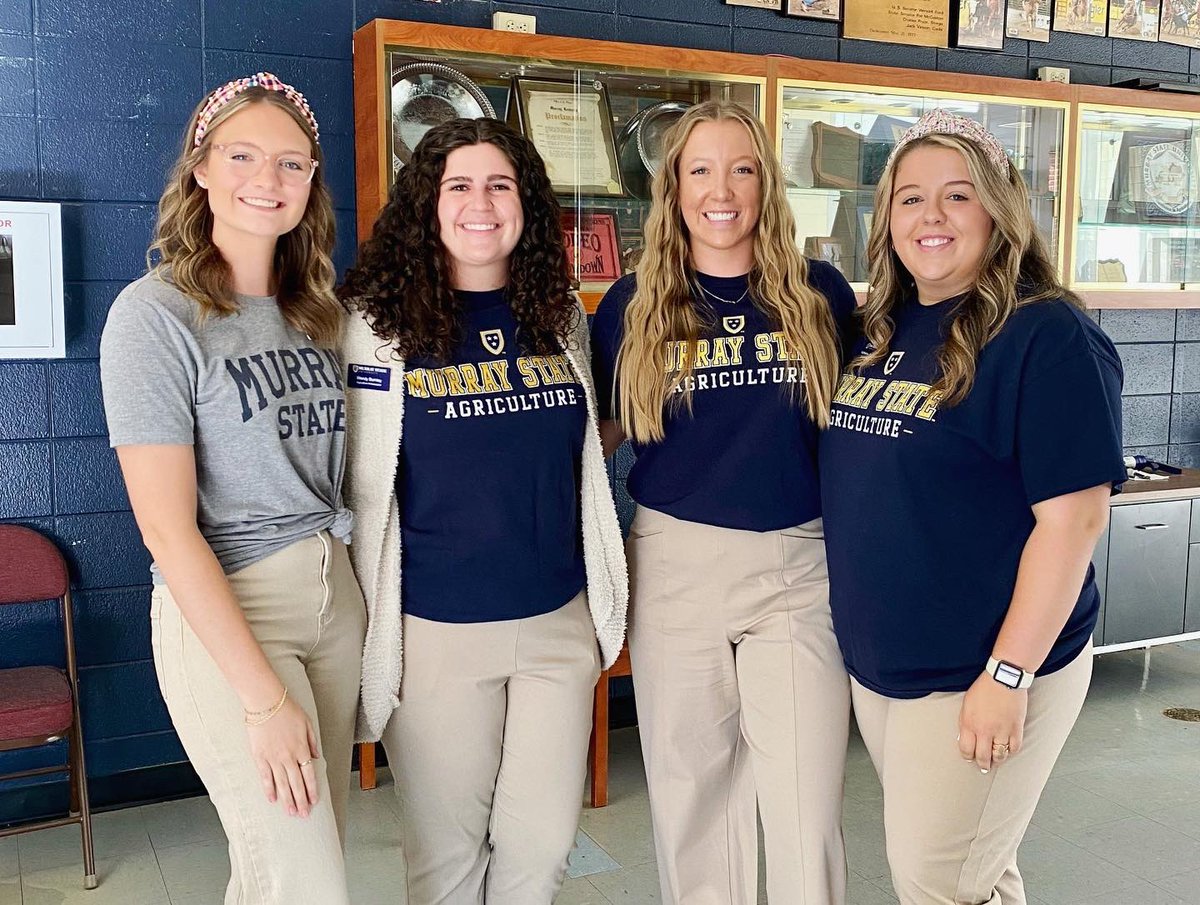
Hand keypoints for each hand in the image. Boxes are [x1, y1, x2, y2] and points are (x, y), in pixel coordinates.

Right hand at [246, 696, 320, 816]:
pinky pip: (265, 777)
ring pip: (282, 784)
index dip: (311, 789)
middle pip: (296, 783)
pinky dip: (269, 789)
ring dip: (287, 799)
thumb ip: (312, 741)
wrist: (265, 702)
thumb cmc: (287, 710)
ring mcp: (273, 758)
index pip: (308, 774)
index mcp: (302, 748)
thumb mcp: (307, 723)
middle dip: (301, 800)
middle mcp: (288, 757)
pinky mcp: (260, 757)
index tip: (313, 801)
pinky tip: (272, 799)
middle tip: (303, 815)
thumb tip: (317, 756)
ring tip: (291, 812)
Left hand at [957, 671, 1026, 772]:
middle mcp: (985, 730)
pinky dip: (1011, 751)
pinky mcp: (1016, 728)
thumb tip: (965, 737)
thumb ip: (965, 722)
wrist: (1004, 678)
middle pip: (983, 756)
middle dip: (982, 764)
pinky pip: (1014, 748)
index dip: (967, 756)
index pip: (966, 749)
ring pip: (999, 755)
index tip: (969, 758)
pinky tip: (1008, 750)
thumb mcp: (966, 704)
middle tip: (984, 766)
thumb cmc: (984, 688)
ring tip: (995, 761)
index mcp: (969, 724)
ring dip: (997, 760)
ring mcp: (1001, 731)